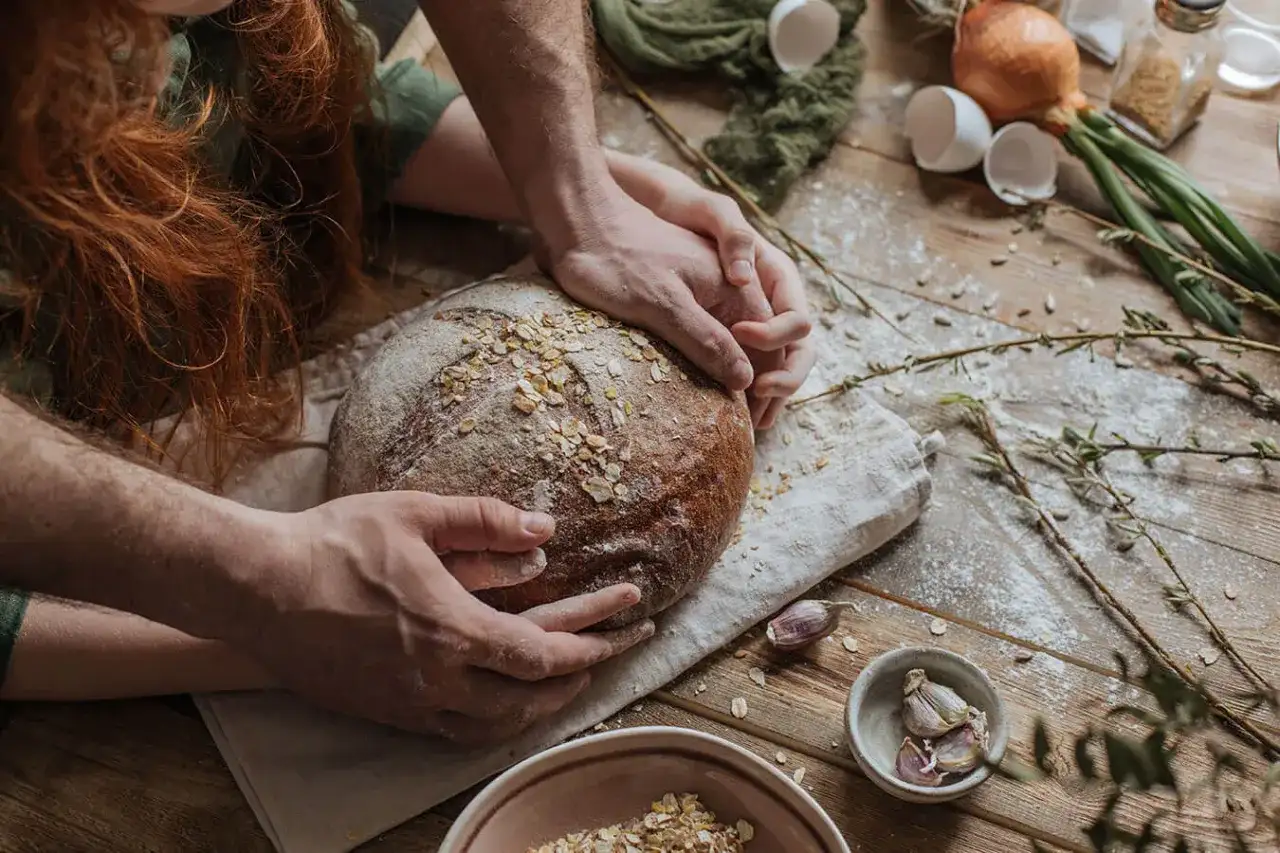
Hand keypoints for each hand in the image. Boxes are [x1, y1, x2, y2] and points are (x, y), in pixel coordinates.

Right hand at [235, 492, 652, 742]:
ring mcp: (410, 703)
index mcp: (456, 628)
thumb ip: (486, 522)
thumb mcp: (417, 515)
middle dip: (578, 678)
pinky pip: (453, 732)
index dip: (592, 643)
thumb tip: (544, 530)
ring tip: (561, 684)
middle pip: (529, 698)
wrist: (258, 589)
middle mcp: (439, 678)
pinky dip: (491, 721)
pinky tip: (497, 703)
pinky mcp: (384, 713)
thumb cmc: (336, 543)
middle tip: (606, 655)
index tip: (625, 627)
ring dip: (537, 706)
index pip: (545, 653)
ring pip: (494, 725)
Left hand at [611, 154, 816, 428]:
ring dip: (743, 377)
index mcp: (735, 286)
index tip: (754, 416)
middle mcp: (728, 288)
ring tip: (739, 416)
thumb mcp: (662, 304)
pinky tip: (702, 388)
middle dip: (767, 382)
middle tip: (754, 425)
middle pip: (765, 342)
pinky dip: (715, 364)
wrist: (576, 220)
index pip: (773, 341)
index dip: (773, 380)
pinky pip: (709, 336)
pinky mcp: (678, 299)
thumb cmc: (614, 257)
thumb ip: (706, 339)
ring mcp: (703, 293)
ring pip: (738, 342)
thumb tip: (745, 380)